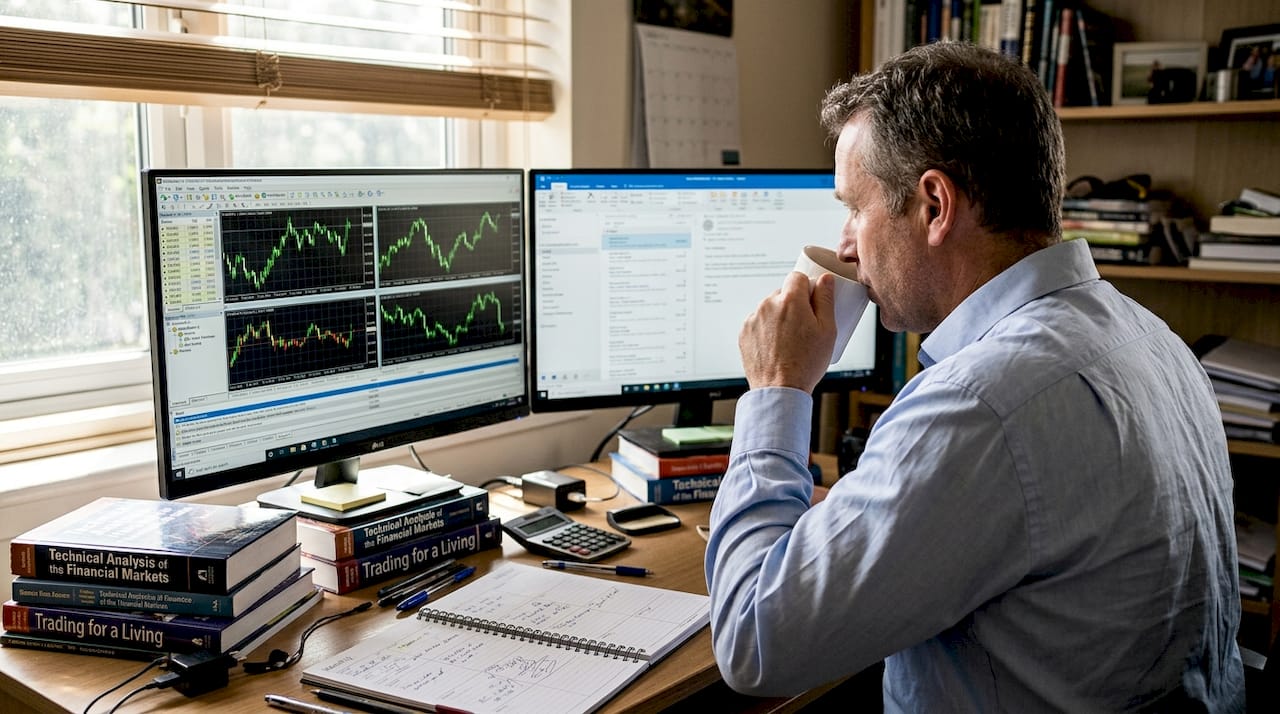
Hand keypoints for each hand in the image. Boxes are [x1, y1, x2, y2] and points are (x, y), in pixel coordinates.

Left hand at [739, 270, 835, 392]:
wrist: (780, 389)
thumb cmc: (806, 363)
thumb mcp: (827, 330)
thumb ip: (825, 299)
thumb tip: (825, 279)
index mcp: (790, 301)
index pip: (797, 277)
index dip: (807, 288)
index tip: (811, 302)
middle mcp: (768, 305)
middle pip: (783, 294)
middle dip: (793, 305)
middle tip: (804, 328)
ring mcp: (753, 319)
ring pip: (770, 309)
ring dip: (779, 317)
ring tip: (789, 341)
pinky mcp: (744, 333)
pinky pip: (758, 323)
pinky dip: (767, 330)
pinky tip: (776, 347)